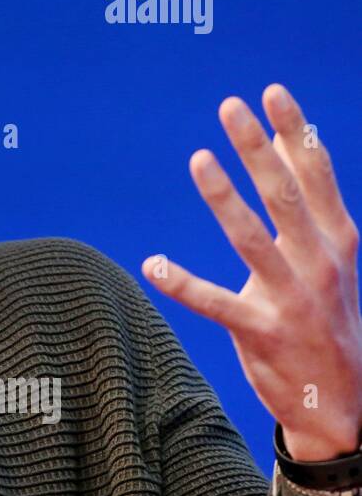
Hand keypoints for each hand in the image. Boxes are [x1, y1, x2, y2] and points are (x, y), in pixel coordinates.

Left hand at [141, 84, 361, 461]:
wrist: (343, 402)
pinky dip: (183, 283)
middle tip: (229, 106)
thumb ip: (310, 209)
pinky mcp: (263, 332)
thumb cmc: (326, 317)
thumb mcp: (330, 259)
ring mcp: (293, 299)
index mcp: (337, 241)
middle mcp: (319, 264)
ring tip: (199, 159)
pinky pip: (216, 304)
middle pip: (284, 194)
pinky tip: (152, 264)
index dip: (294, 133)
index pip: (316, 176)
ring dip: (224, 198)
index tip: (271, 92)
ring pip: (252, 240)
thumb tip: (288, 146)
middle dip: (257, 147)